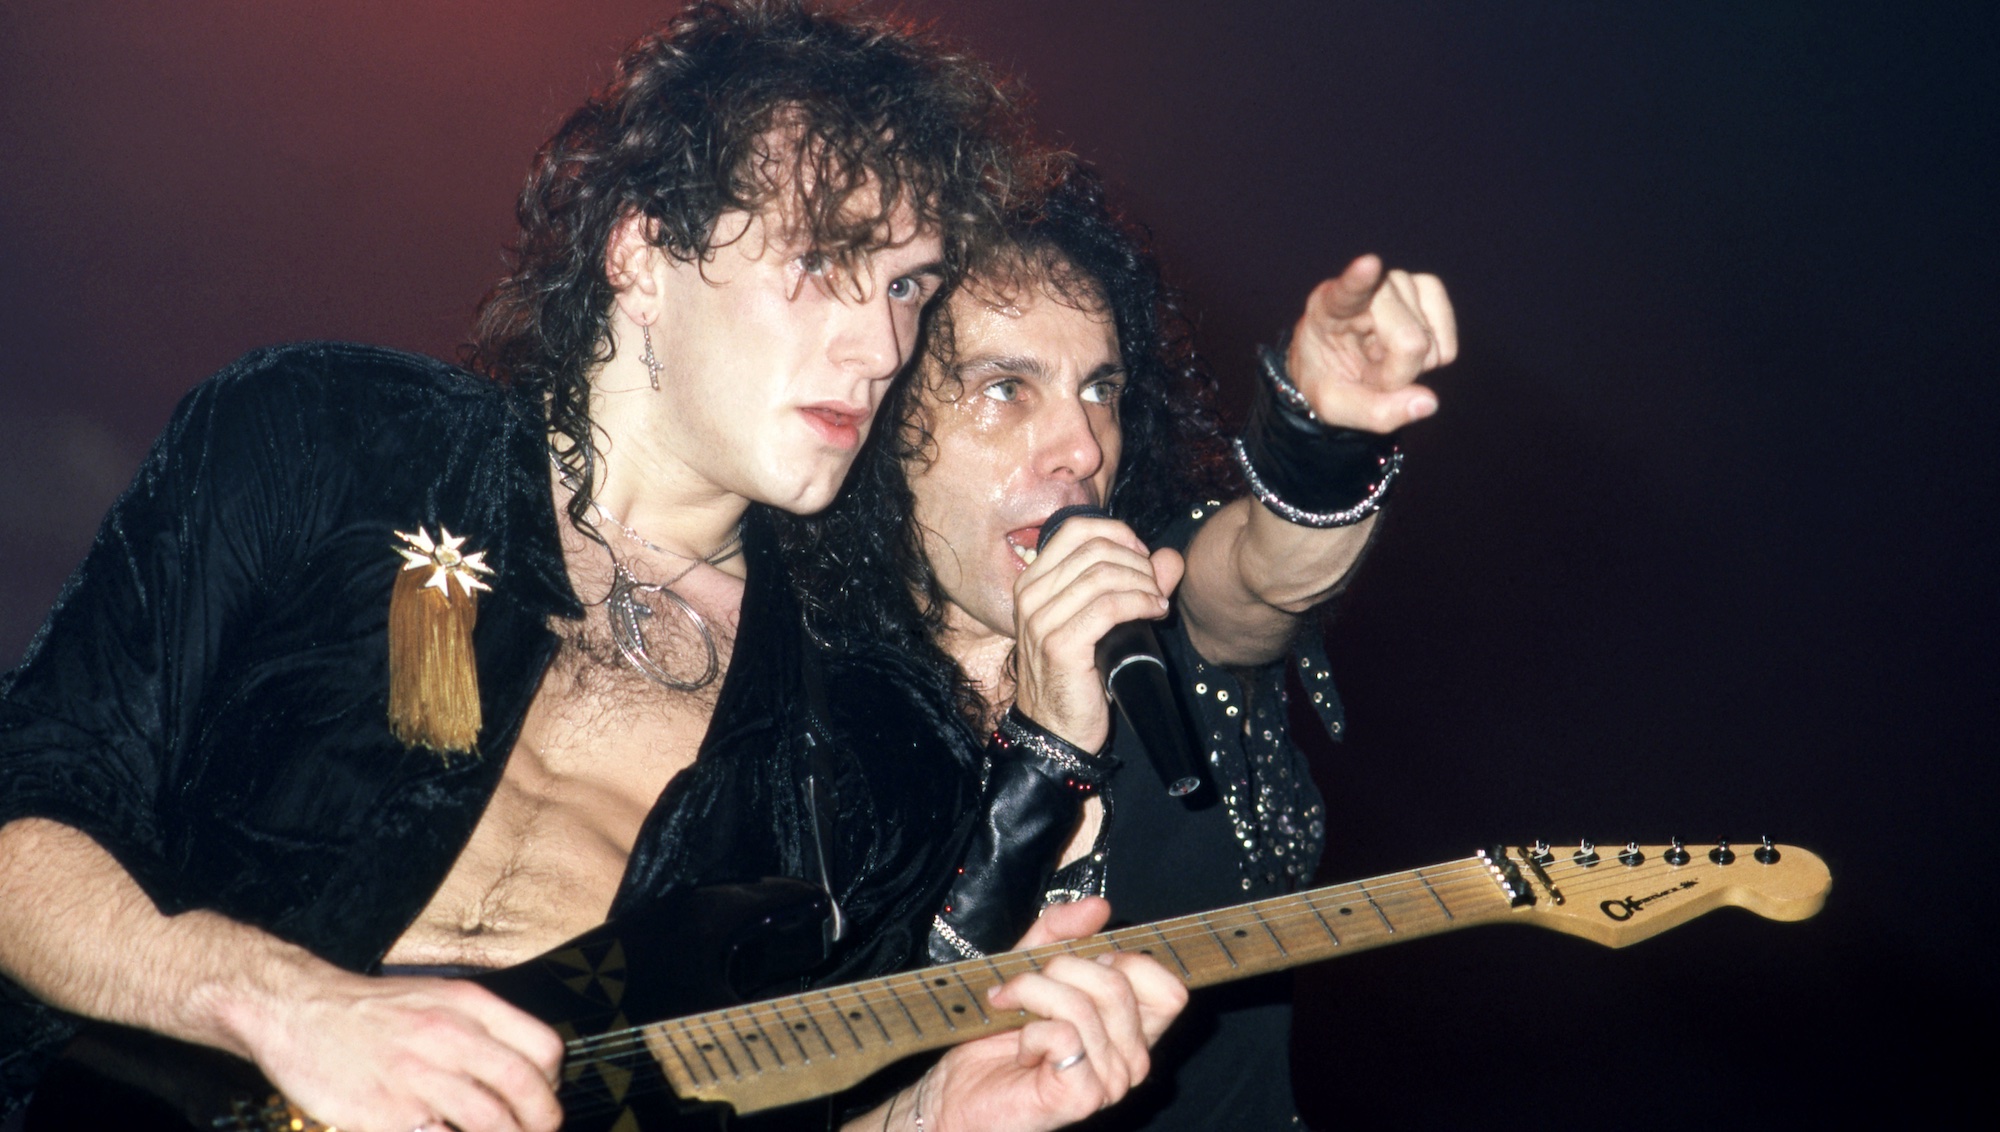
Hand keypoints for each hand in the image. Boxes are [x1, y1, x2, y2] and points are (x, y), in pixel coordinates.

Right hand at [235, 966, 564, 1131]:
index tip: (543, 1099)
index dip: (553, 1082)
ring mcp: (417, 1076)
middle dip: (542, 1121)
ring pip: (491, 1121)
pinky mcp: (385, 1113)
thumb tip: (526, 1069)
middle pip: (524, 1087)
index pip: (543, 1047)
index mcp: (469, 1005)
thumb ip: (482, 1028)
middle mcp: (449, 1036)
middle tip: (537, 1131)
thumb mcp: (438, 998)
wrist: (297, 1009)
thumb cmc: (371, 1011)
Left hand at [914, 899, 1187, 1131]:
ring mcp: (1111, 1083)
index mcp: (1131, 1032)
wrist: (958, 1091)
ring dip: (1033, 996)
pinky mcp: (1082, 1097)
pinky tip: (1021, 1048)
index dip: (1126, 961)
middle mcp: (1131, 1061)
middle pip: (1119, 984)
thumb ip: (1062, 932)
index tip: (1081, 965)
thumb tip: (1099, 906)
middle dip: (1060, 969)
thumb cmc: (995, 1038)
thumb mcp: (1030, 966)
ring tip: (1013, 1013)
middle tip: (1026, 987)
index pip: (1170, 988)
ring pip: (1085, 1006)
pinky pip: (1063, 1035)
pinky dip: (1030, 1032)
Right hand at [1010, 515, 1184, 751]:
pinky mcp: (1060, 644)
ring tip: (1158, 603)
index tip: (1142, 558)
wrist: (1054, 730)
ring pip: (1104, 574)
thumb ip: (1136, 584)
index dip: (1118, 534)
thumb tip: (1170, 557)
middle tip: (1156, 586)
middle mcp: (1030, 595)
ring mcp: (1041, 619)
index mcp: (1032, 581)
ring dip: (1143, 584)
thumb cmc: (1077, 675)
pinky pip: (1110, 606)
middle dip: (1137, 562)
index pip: (1075, 529)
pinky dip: (1141, 603)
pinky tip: (1155, 612)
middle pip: (1095, 549)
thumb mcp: (1102, 621)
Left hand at [1286, 254, 1457, 432]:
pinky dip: (1431, 362)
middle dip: (1395, 376)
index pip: (1348, 291)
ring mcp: (1402, 283)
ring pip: (1429, 347)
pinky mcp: (1429, 289)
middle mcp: (1370, 285)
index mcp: (1330, 307)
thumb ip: (1375, 412)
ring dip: (1409, 368)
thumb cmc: (1329, 379)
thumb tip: (1428, 403)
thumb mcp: (1335, 407)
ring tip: (1380, 358)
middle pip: (1408, 341)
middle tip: (1368, 373)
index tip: (1369, 264)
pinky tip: (1403, 352)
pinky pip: (1447, 348)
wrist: (1337, 364)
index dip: (1361, 279)